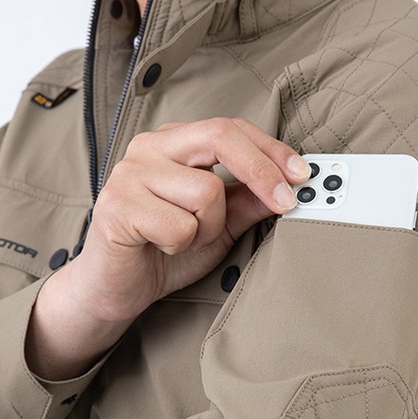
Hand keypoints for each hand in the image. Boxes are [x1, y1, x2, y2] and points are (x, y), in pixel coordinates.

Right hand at [26, 118, 309, 379]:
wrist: (115, 289)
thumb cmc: (162, 253)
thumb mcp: (219, 226)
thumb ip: (248, 202)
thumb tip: (292, 184)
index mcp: (172, 143)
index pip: (229, 129)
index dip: (270, 151)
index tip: (301, 176)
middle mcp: (148, 148)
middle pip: (220, 137)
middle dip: (261, 171)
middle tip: (285, 201)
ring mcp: (129, 174)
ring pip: (205, 191)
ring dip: (208, 228)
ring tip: (185, 239)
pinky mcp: (116, 207)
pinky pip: (179, 226)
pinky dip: (181, 246)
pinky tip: (161, 248)